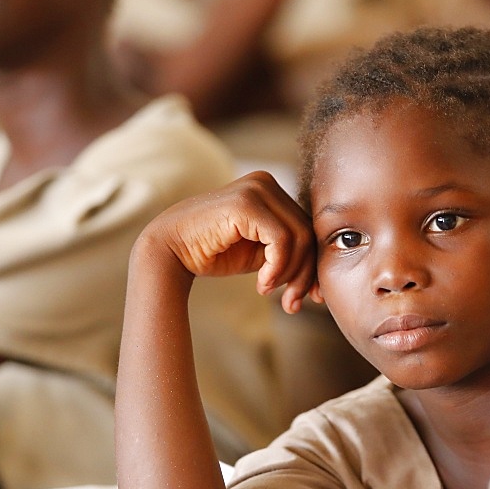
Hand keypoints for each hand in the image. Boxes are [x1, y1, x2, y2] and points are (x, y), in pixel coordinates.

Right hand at [144, 171, 320, 313]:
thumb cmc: (211, 253)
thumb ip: (285, 254)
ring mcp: (257, 189)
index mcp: (271, 191)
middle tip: (292, 304)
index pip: (307, 228)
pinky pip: (282, 241)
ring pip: (299, 237)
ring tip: (269, 292)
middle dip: (305, 275)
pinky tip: (261, 284)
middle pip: (307, 233)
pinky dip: (277, 268)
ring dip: (289, 275)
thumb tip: (320, 279)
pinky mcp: (247, 203)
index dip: (314, 265)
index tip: (312, 298)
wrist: (169, 250)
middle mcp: (266, 183)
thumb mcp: (258, 253)